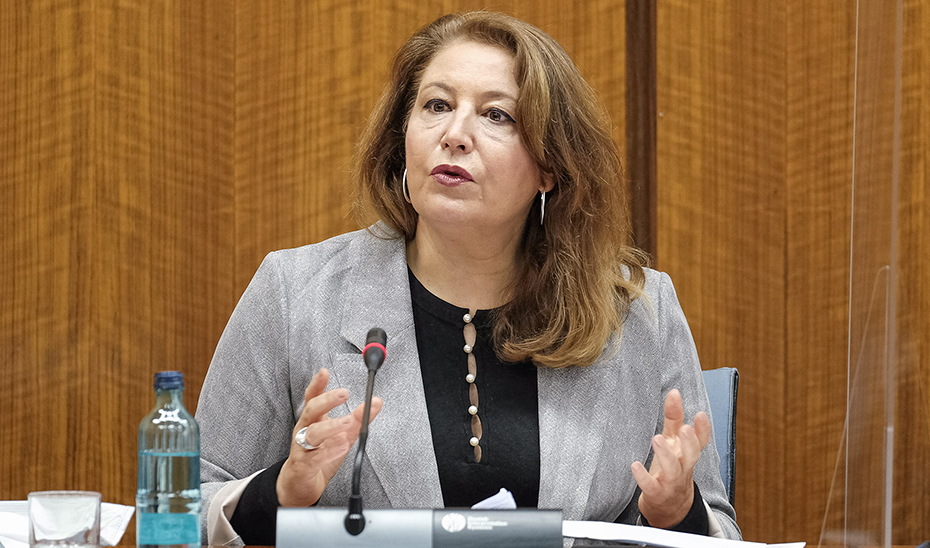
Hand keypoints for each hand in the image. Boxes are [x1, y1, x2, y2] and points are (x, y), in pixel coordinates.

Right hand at [276, 368, 383, 506]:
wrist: (300, 485)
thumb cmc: (318, 456)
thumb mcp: (343, 434)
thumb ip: (358, 418)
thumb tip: (375, 402)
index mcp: (313, 420)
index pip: (312, 398)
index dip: (317, 384)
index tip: (324, 372)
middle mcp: (305, 431)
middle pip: (311, 410)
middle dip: (326, 400)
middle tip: (343, 394)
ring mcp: (302, 448)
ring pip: (312, 434)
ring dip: (330, 426)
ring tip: (346, 422)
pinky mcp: (304, 466)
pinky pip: (315, 457)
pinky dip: (329, 452)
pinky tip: (341, 447)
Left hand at [631, 388, 710, 528]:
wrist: (670, 507)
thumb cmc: (672, 468)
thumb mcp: (674, 442)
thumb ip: (674, 418)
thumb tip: (674, 392)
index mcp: (687, 453)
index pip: (701, 441)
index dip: (702, 429)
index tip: (700, 414)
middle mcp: (683, 467)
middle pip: (692, 455)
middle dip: (689, 442)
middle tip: (684, 428)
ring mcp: (670, 481)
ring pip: (673, 470)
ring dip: (666, 455)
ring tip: (657, 439)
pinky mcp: (656, 493)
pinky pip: (651, 486)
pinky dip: (643, 477)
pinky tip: (634, 465)